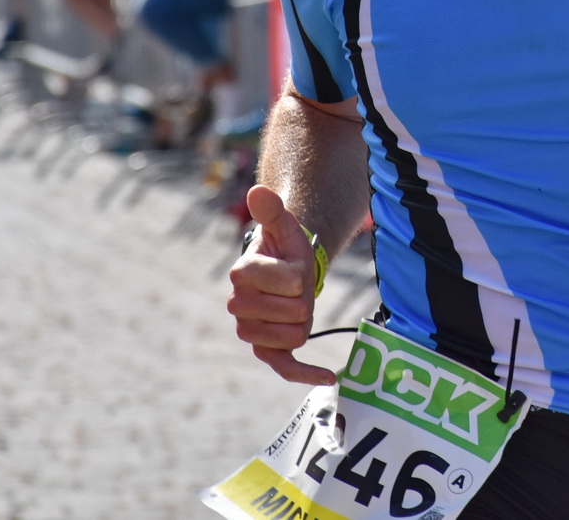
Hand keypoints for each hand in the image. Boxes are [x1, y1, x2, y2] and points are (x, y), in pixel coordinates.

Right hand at [226, 185, 335, 384]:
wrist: (287, 269)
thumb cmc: (286, 248)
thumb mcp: (284, 225)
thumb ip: (273, 210)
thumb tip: (258, 191)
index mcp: (242, 273)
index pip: (288, 281)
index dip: (299, 273)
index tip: (293, 265)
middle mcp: (239, 306)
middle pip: (292, 312)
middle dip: (303, 298)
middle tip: (296, 288)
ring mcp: (251, 331)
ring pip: (293, 337)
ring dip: (304, 321)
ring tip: (296, 306)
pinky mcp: (267, 351)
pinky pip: (285, 368)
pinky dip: (306, 373)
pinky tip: (329, 376)